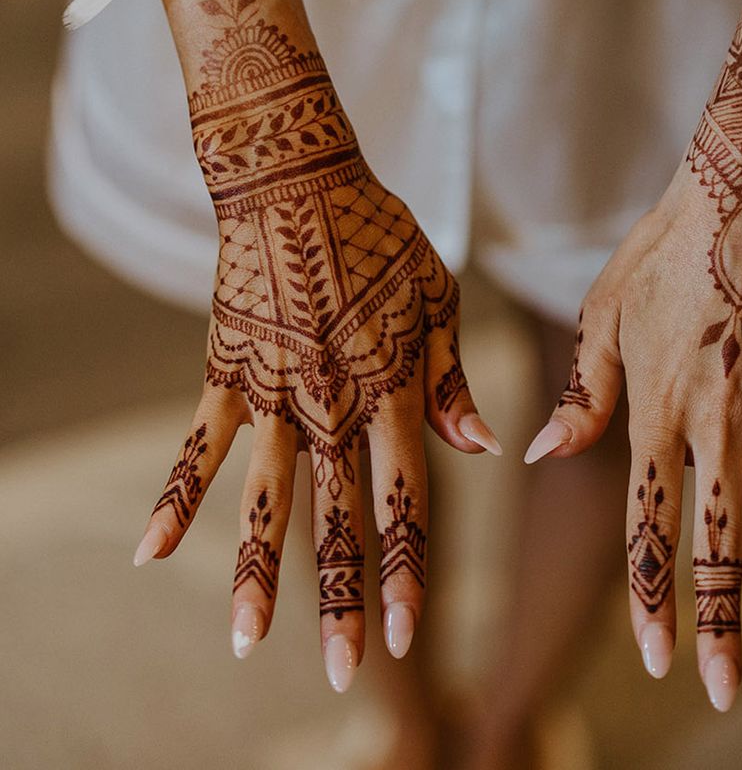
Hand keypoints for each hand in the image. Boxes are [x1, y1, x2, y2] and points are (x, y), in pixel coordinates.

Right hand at [133, 0, 500, 690]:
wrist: (299, 178)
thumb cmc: (380, 235)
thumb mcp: (438, 297)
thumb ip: (452, 379)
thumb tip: (484, 449)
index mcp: (392, 385)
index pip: (403, 496)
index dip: (406, 566)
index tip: (406, 630)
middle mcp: (332, 400)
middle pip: (337, 514)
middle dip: (344, 596)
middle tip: (345, 673)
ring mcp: (273, 387)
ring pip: (265, 495)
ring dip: (257, 571)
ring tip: (247, 642)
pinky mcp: (227, 367)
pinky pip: (198, 442)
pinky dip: (174, 495)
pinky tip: (148, 553)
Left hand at [527, 163, 741, 707]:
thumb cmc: (660, 252)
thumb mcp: (600, 316)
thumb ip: (581, 394)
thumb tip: (540, 454)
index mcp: (655, 411)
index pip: (649, 526)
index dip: (652, 597)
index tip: (657, 657)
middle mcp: (715, 425)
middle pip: (717, 543)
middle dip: (719, 622)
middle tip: (726, 692)